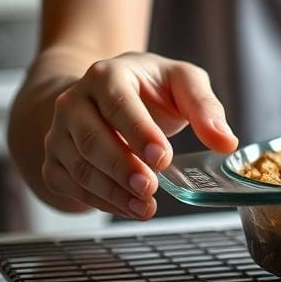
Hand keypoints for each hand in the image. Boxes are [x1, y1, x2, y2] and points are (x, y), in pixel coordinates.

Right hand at [42, 53, 237, 218]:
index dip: (139, 132)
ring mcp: (59, 133)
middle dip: (123, 168)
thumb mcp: (183, 82)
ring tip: (146, 207)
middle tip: (151, 188)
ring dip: (113, 192)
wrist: (107, 94)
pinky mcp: (55, 160)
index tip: (162, 157)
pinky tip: (128, 207)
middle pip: (93, 139)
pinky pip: (71, 186)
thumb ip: (205, 107)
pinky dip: (101, 202)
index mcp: (107, 75)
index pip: (119, 105)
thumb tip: (225, 141)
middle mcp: (74, 101)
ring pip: (80, 167)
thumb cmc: (149, 87)